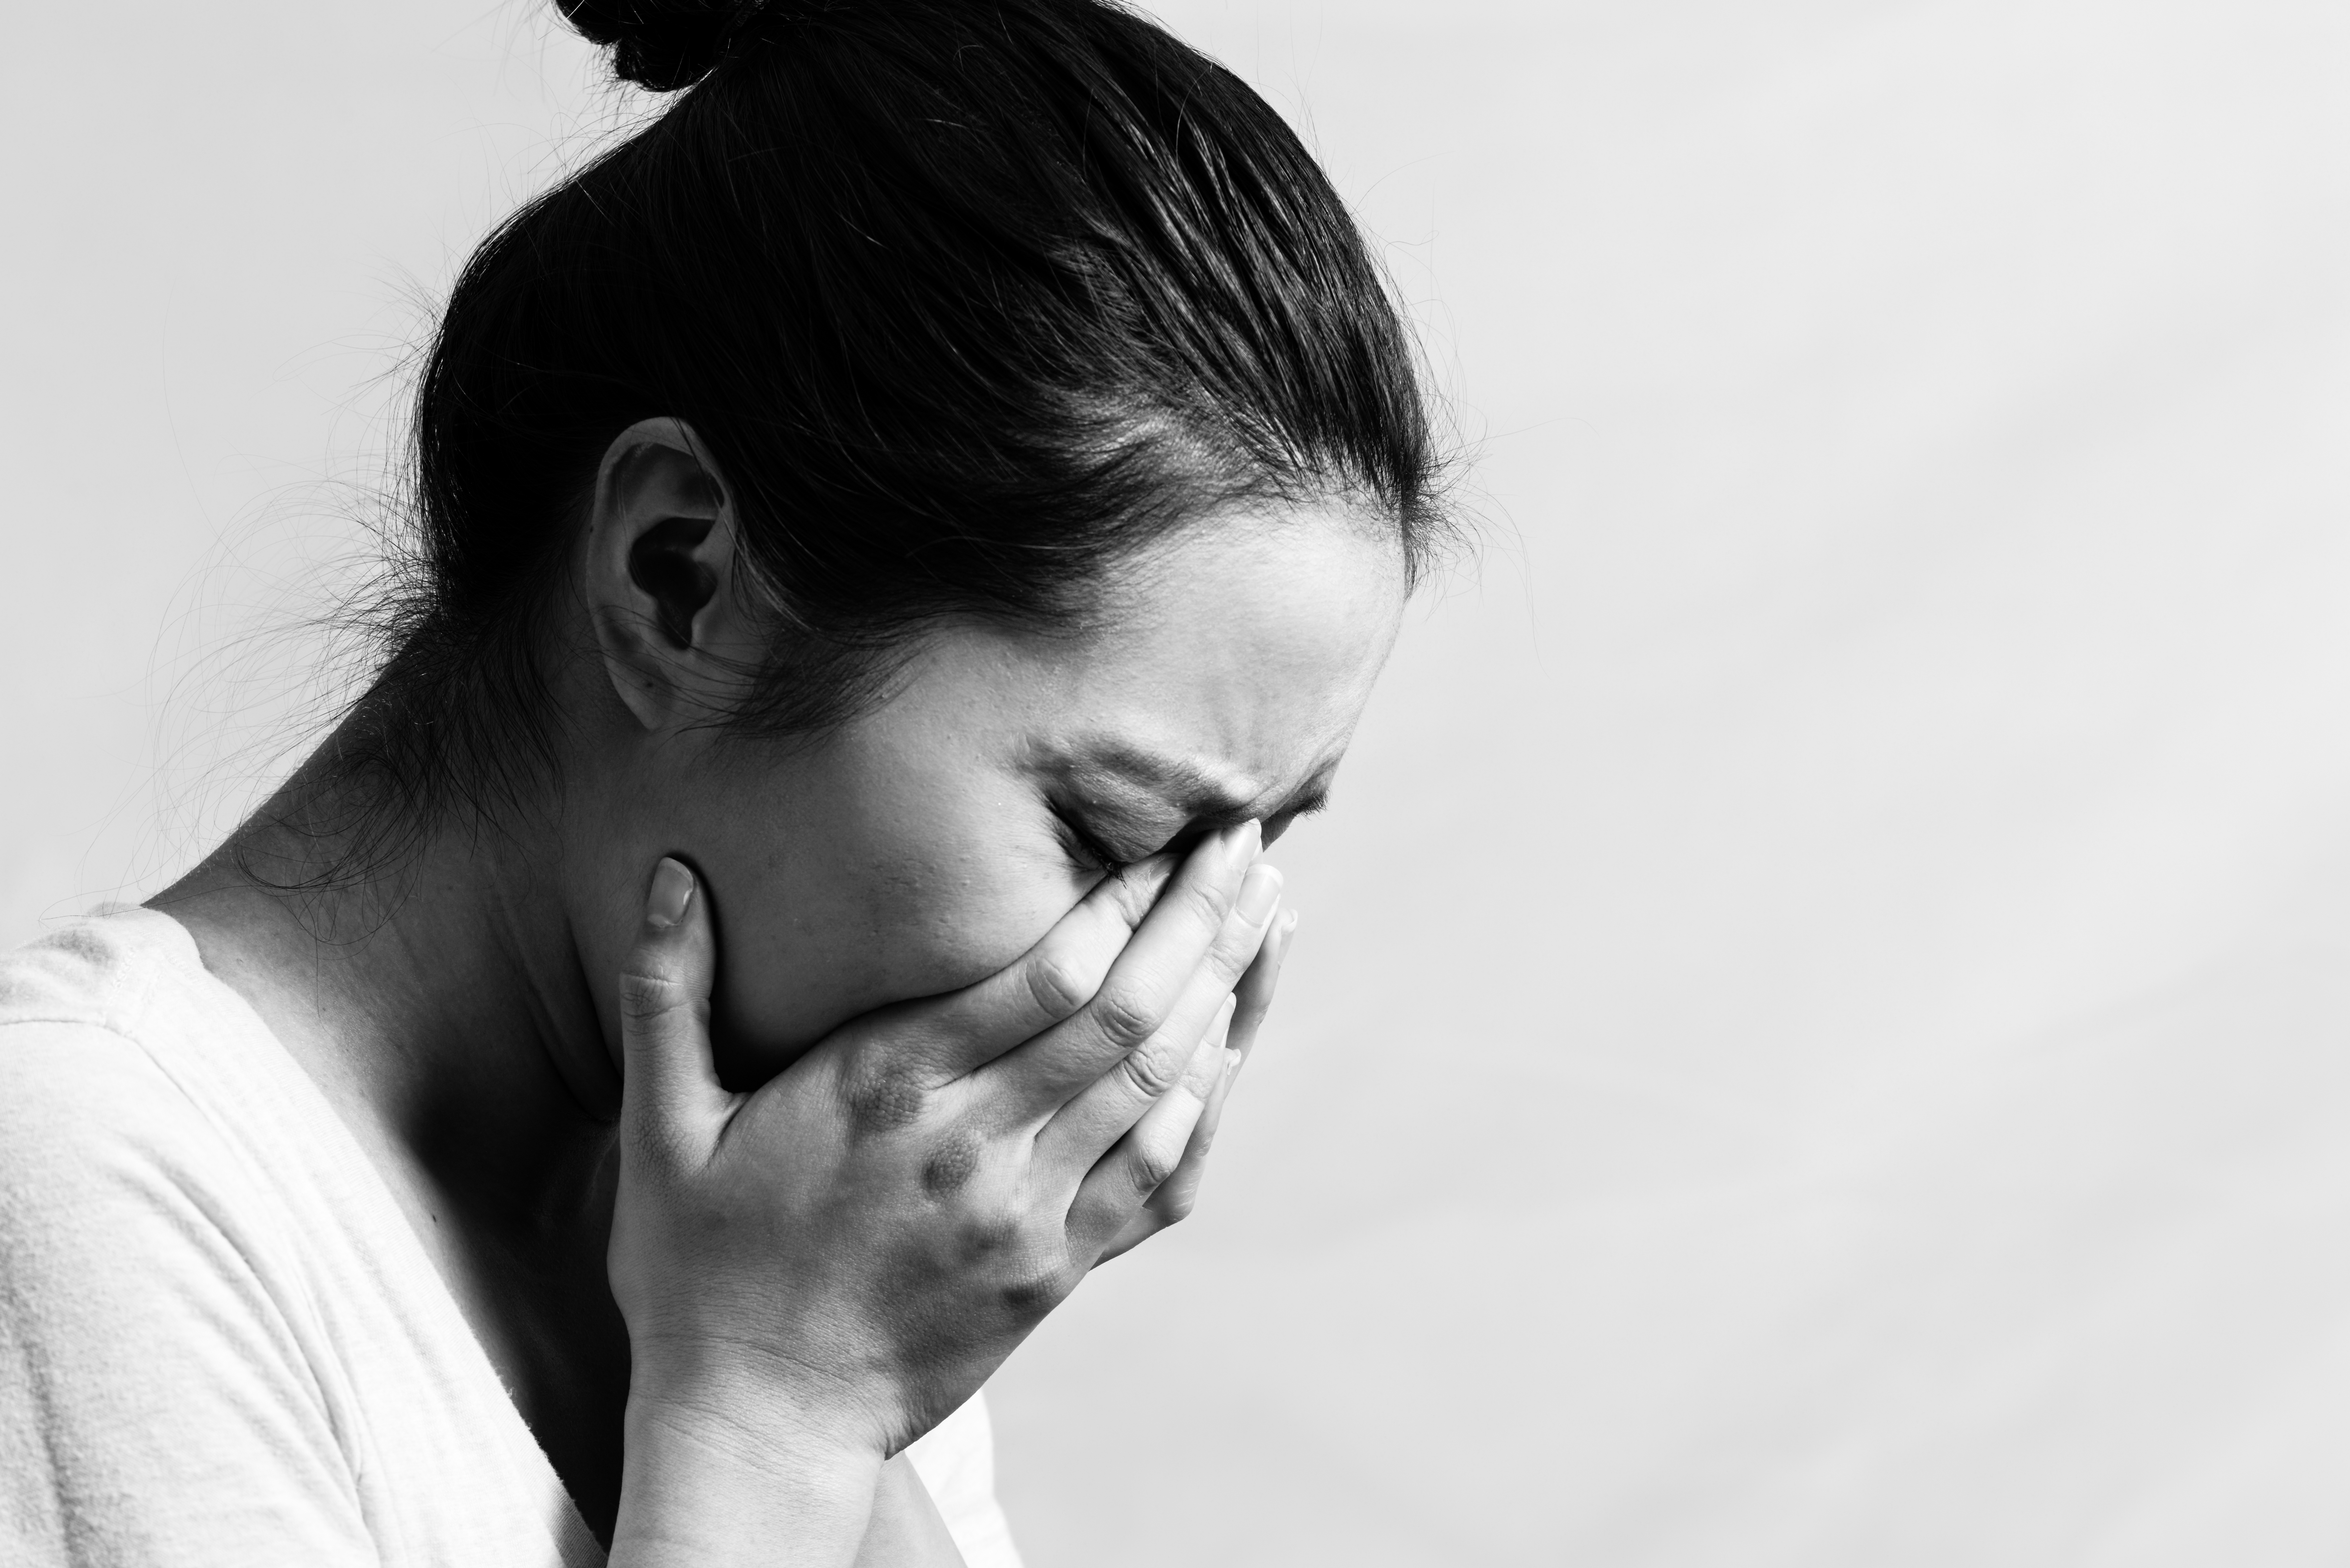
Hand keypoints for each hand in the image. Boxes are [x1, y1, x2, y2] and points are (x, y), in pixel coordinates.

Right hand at [605, 821, 1284, 1564]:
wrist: (759, 1423)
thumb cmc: (701, 1273)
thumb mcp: (660, 1133)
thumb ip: (668, 996)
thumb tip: (669, 872)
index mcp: (886, 1091)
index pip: (1046, 973)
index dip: (1121, 898)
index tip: (1166, 834)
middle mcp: (972, 1146)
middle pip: (1124, 1014)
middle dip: (1196, 919)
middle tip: (1244, 840)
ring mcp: (1024, 1215)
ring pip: (1159, 1086)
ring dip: (1223, 991)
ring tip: (1263, 913)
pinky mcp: (1052, 1271)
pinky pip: (1158, 1175)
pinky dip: (1208, 1102)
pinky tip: (1233, 1038)